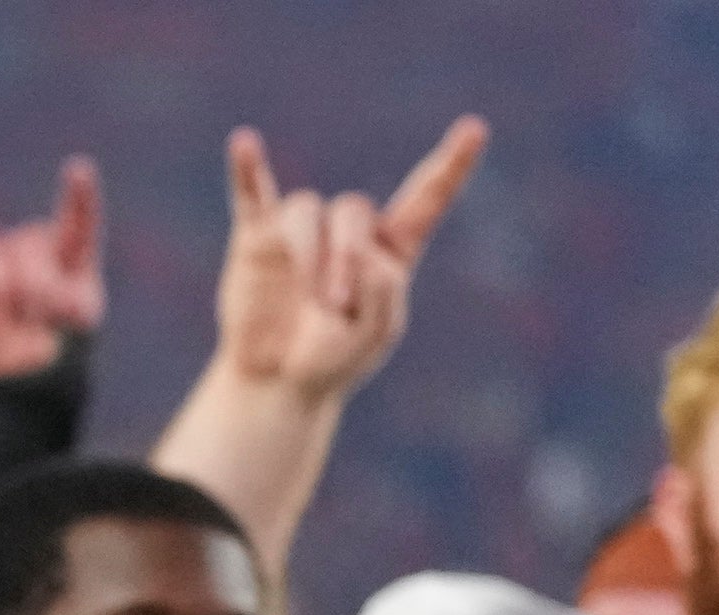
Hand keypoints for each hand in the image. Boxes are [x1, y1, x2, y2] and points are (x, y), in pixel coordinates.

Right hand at [0, 156, 103, 381]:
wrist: (13, 375)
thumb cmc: (54, 346)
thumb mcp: (75, 328)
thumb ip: (61, 305)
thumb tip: (22, 289)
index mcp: (70, 255)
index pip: (77, 220)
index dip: (78, 196)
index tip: (77, 169)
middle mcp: (34, 248)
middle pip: (33, 247)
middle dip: (38, 285)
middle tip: (38, 317)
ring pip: (0, 260)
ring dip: (6, 293)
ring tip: (9, 318)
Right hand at [206, 117, 485, 405]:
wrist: (277, 382)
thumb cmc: (332, 358)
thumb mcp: (376, 334)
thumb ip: (383, 286)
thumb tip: (356, 248)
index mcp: (389, 248)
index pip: (426, 198)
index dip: (452, 164)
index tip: (475, 129)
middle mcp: (346, 230)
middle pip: (353, 208)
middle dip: (346, 255)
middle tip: (335, 305)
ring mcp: (300, 232)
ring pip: (306, 209)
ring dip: (310, 254)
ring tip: (310, 300)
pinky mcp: (256, 240)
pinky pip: (250, 194)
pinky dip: (246, 170)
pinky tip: (242, 143)